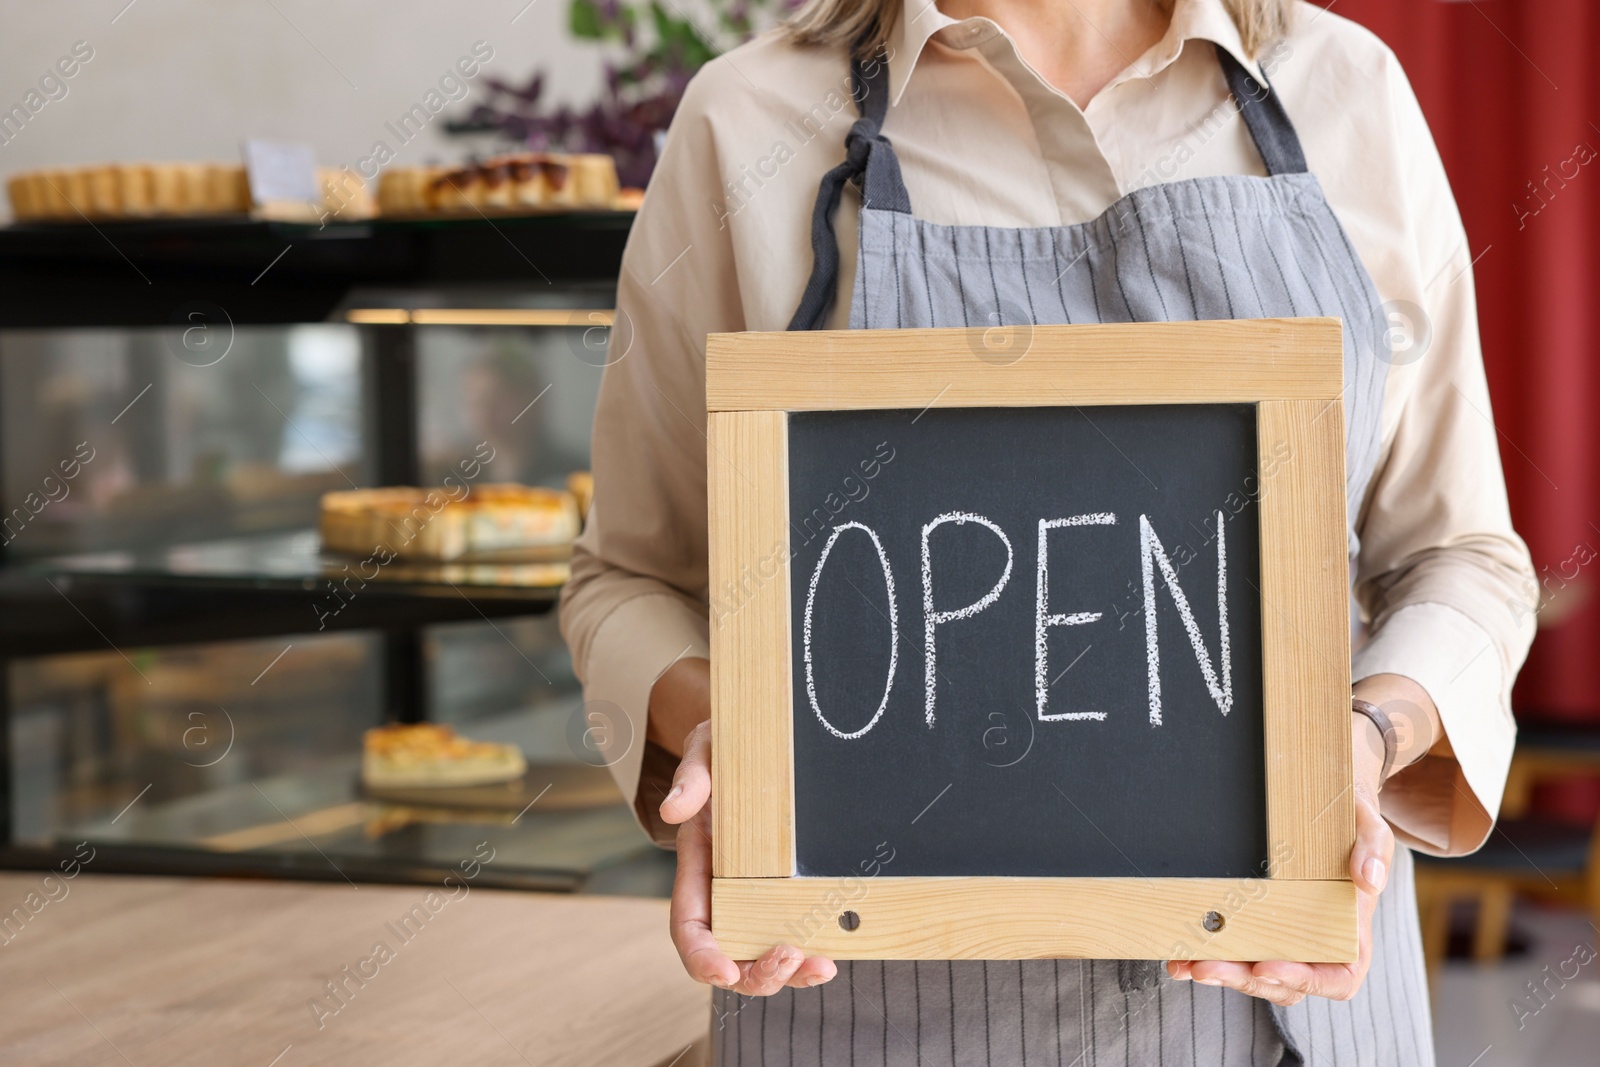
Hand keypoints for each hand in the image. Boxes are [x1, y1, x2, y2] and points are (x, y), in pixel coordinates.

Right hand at [659, 719, 838, 994]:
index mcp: (698, 864)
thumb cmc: (726, 746)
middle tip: (789, 959)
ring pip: (763, 952)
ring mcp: (757, 892)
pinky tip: (833, 952)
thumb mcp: (707, 751)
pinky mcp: (788, 888)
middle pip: (729, 952)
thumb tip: (674, 810)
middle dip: (755, 972)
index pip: (689, 924)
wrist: (757, 736)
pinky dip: (811, 951)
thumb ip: (692, 778)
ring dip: (789, 972)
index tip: (723, 973)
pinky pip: (795, 932)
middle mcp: (725, 889)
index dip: (701, 956)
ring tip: (822, 967)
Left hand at [1165, 716, 1394, 1003]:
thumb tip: (1370, 877)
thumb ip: (1374, 848)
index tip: (1266, 966)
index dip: (1304, 980)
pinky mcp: (1258, 924)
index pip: (1337, 978)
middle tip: (1207, 967)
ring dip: (1221, 973)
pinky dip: (1209, 955)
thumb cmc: (1350, 818)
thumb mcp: (1368, 824)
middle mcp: (1317, 942)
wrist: (1325, 801)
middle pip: (1285, 983)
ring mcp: (1286, 936)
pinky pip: (1236, 950)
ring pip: (1256, 973)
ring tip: (1187, 964)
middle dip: (1245, 979)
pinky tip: (1181, 955)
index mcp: (1351, 932)